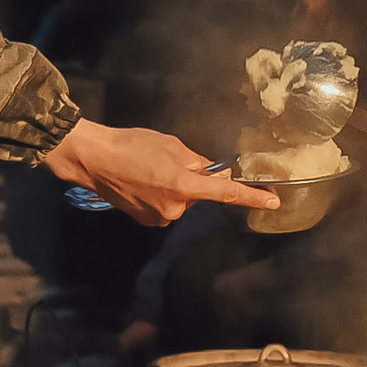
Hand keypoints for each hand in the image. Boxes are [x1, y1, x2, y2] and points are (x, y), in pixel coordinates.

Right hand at [41, 117, 279, 224]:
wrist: (93, 159)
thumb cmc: (132, 145)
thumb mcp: (172, 145)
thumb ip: (199, 162)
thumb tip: (218, 173)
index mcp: (184, 187)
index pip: (226, 193)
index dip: (251, 197)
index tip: (273, 202)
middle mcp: (175, 208)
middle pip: (198, 194)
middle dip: (192, 179)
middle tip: (168, 161)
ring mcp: (159, 218)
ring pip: (181, 200)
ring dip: (175, 187)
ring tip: (150, 169)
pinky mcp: (146, 221)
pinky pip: (165, 206)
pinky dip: (161, 194)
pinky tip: (143, 181)